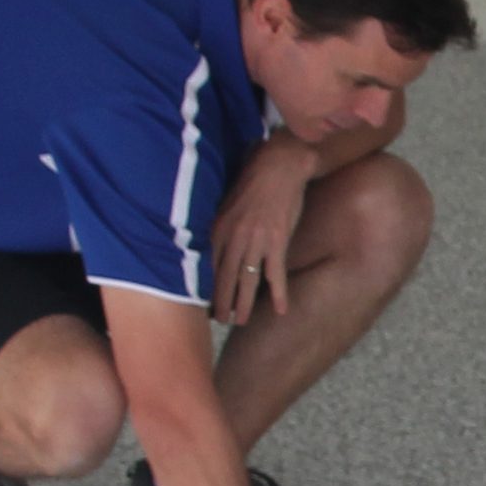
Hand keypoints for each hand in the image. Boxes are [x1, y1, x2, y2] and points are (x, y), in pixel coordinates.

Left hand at [210, 135, 318, 324]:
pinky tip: (281, 310)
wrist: (278, 165)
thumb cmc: (254, 181)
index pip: (208, 266)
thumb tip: (213, 247)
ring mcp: (255, 241)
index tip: (204, 303)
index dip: (206, 288)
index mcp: (218, 228)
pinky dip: (279, 293)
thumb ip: (221, 227)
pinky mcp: (277, 241)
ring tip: (241, 321)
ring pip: (246, 280)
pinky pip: (275, 273)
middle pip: (224, 278)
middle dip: (221, 302)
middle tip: (220, 320)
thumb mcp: (227, 203)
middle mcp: (233, 238)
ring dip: (243, 304)